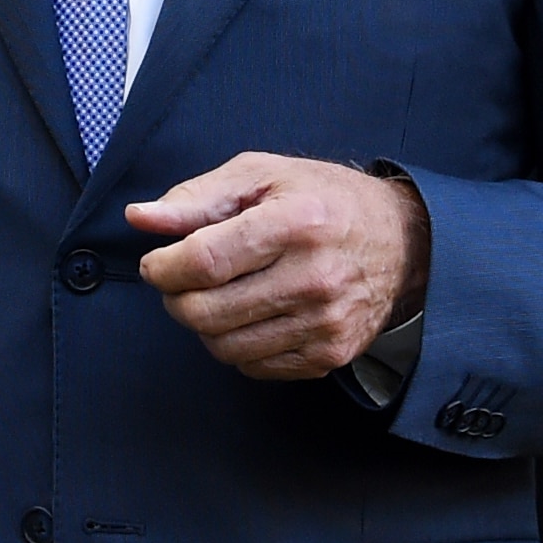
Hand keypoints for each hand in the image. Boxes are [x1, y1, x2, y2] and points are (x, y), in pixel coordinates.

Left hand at [127, 154, 428, 381]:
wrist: (403, 240)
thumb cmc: (325, 199)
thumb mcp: (263, 176)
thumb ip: (197, 197)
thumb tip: (139, 218)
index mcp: (295, 223)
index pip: (204, 262)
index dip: (162, 268)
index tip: (155, 264)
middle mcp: (314, 277)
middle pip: (207, 312)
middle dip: (176, 299)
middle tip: (181, 281)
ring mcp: (325, 323)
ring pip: (225, 346)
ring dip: (204, 324)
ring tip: (216, 295)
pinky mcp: (330, 354)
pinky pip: (254, 366)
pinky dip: (237, 345)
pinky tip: (249, 314)